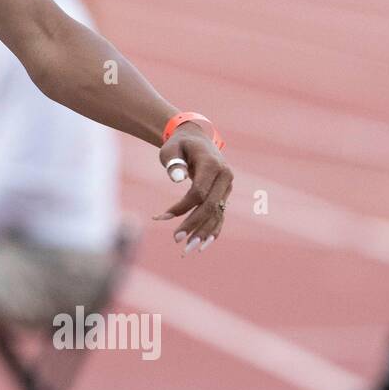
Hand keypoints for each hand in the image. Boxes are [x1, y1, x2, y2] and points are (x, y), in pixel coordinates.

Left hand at [152, 122, 232, 253]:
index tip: (162, 217)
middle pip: (210, 206)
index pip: (199, 192)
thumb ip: (173, 161)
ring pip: (217, 214)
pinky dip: (212, 230)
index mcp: (213, 164)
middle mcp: (225, 177)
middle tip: (176, 240)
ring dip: (202, 233)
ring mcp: (227, 187)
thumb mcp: (171, 148)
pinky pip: (220, 215)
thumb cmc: (179, 145)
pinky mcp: (224, 195)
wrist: (196, 139)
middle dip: (193, 225)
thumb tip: (176, 178)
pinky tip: (202, 245)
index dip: (181, 207)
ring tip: (187, 250)